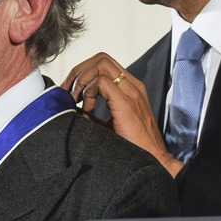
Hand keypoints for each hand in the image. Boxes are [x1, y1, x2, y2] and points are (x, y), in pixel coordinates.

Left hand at [62, 53, 183, 176]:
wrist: (152, 162)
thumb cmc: (133, 148)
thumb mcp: (109, 126)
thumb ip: (93, 115)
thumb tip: (71, 110)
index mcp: (130, 89)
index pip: (104, 63)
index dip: (82, 72)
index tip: (70, 92)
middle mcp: (133, 86)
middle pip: (101, 58)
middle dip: (78, 71)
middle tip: (68, 92)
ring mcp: (131, 92)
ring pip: (101, 64)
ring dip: (82, 79)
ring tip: (78, 101)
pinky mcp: (126, 103)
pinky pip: (102, 81)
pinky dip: (89, 92)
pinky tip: (88, 109)